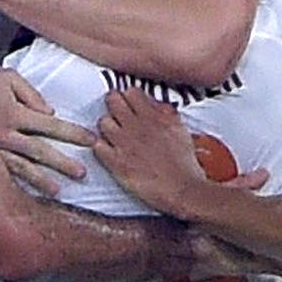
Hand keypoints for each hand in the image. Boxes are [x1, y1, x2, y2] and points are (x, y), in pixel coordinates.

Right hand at [0, 68, 96, 189]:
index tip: (90, 140)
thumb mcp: (6, 77)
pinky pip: (2, 174)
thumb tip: (49, 113)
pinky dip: (16, 184)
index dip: (74, 134)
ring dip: (41, 181)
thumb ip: (32, 94)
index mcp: (14, 113)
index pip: (52, 126)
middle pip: (41, 152)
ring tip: (57, 191)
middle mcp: (5, 134)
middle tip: (82, 174)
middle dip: (63, 164)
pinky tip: (26, 192)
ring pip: (22, 169)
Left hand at [95, 87, 219, 216]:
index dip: (128, 97)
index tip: (129, 103)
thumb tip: (153, 103)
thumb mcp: (181, 130)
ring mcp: (124, 144)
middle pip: (113, 101)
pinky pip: (97, 146)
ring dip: (107, 127)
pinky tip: (109, 152)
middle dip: (113, 105)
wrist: (182, 189)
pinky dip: (101, 148)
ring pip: (102, 122)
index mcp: (154, 117)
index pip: (131, 92)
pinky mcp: (116, 163)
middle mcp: (137, 127)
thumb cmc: (184, 163)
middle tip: (117, 114)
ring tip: (114, 135)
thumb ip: (166, 113)